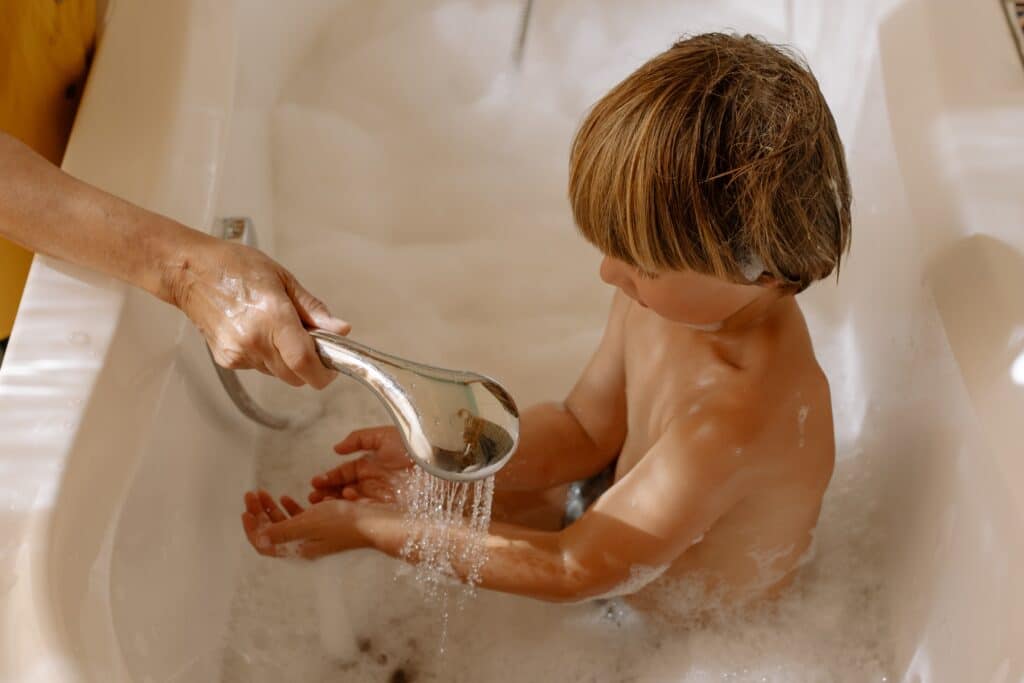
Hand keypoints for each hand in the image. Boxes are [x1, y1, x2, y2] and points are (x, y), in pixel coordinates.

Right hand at [167, 239, 349, 388]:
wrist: (190, 272)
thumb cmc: (234, 267)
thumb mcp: (284, 279)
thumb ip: (313, 310)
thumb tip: (339, 330)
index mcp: (273, 318)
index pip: (305, 364)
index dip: (324, 373)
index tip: (331, 368)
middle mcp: (254, 341)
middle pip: (295, 376)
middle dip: (308, 365)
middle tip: (308, 341)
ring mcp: (238, 353)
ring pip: (278, 374)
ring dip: (286, 360)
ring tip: (276, 329)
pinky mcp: (227, 360)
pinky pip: (259, 368)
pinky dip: (266, 357)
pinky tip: (257, 332)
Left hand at [241, 489, 365, 558]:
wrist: (374, 522)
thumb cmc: (343, 523)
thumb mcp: (308, 524)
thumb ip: (282, 531)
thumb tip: (259, 539)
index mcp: (297, 548)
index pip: (264, 545)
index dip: (251, 530)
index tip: (245, 511)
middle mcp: (303, 544)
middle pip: (272, 532)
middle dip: (259, 514)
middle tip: (252, 495)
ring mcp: (313, 536)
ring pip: (284, 524)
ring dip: (271, 509)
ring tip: (264, 493)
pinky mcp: (324, 526)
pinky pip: (299, 519)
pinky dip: (290, 508)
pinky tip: (287, 497)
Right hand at [310, 427, 412, 503]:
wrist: (438, 466)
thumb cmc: (414, 448)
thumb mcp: (384, 436)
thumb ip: (359, 439)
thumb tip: (336, 448)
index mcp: (373, 464)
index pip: (346, 473)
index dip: (331, 477)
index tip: (316, 482)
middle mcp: (375, 482)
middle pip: (345, 489)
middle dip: (328, 493)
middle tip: (313, 495)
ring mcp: (381, 496)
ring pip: (352, 502)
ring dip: (336, 501)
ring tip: (322, 500)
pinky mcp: (388, 509)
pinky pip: (365, 509)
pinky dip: (353, 506)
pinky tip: (346, 499)